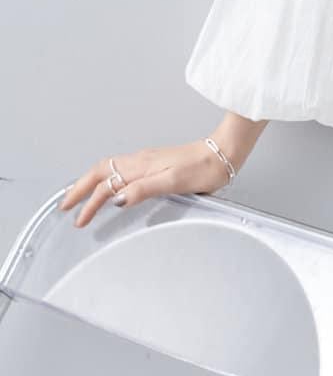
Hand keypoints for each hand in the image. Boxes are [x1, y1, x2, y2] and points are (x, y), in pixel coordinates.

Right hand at [59, 140, 233, 228]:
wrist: (223, 154)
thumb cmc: (204, 168)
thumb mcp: (174, 181)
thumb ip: (144, 188)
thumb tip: (117, 198)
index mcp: (140, 165)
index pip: (105, 184)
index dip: (89, 202)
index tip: (79, 220)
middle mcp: (140, 161)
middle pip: (100, 172)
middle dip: (80, 188)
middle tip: (66, 205)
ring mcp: (147, 161)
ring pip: (109, 169)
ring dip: (91, 183)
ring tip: (79, 197)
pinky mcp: (155, 164)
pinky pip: (121, 170)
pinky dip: (107, 179)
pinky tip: (110, 188)